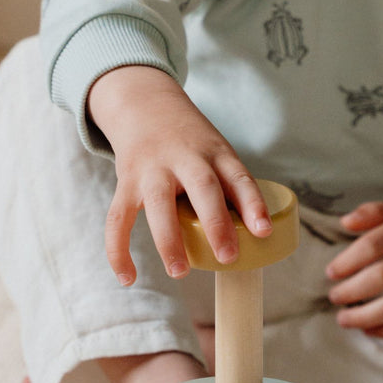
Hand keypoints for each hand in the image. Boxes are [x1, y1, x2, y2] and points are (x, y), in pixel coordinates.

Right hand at [87, 66, 271, 285]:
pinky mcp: (126, 181)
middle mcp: (185, 157)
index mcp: (215, 152)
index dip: (253, 204)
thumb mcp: (215, 151)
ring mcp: (153, 168)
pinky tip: (128, 277)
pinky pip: (118, 217)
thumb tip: (250, 241)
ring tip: (180, 272)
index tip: (264, 232)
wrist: (145, 104)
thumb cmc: (191, 142)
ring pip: (159, 204)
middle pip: (202, 187)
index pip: (239, 176)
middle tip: (228, 257)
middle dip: (216, 223)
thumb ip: (228, 187)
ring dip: (169, 240)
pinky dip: (118, 249)